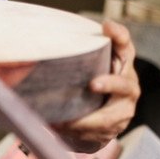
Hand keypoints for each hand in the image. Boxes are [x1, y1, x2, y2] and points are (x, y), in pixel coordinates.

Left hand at [53, 19, 139, 152]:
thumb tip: (31, 54)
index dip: (118, 35)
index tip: (106, 26)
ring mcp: (125, 107)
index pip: (124, 44)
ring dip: (84, 120)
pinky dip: (76, 131)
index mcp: (122, 62)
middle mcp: (128, 84)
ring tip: (61, 121)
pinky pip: (97, 132)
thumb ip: (74, 54)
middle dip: (109, 84)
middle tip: (93, 84)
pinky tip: (60, 128)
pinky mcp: (116, 126)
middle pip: (123, 84)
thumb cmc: (91, 81)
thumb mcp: (86, 65)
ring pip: (108, 117)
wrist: (105, 113)